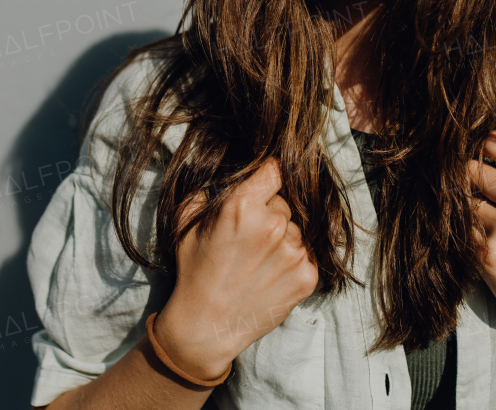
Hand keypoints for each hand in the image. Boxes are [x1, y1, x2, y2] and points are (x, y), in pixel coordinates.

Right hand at [153, 158, 319, 380]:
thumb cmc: (195, 272)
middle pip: (285, 201)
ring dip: (284, 236)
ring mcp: (293, 252)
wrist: (207, 326)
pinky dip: (293, 259)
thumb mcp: (186, 224)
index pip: (275, 169)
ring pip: (298, 227)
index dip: (269, 175)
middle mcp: (272, 226)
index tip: (267, 182)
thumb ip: (203, 191)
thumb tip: (219, 176)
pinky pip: (308, 252)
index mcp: (242, 207)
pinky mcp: (307, 276)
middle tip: (251, 234)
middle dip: (270, 211)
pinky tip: (271, 272)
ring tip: (260, 258)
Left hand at [468, 132, 495, 341]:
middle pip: (472, 170)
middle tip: (453, 176)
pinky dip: (459, 228)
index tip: (464, 144)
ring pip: (462, 200)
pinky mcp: (488, 255)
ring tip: (463, 208)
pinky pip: (460, 229)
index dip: (477, 143)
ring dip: (458, 203)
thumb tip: (491, 139)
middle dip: (462, 174)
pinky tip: (468, 232)